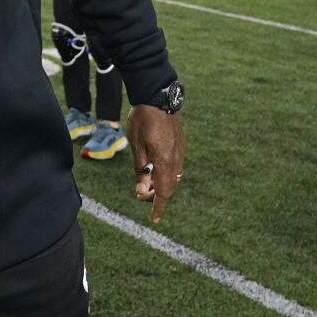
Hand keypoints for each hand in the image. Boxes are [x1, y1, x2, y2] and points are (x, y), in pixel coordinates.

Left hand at [127, 104, 184, 223]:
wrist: (158, 97)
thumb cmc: (142, 119)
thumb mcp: (136, 145)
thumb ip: (140, 169)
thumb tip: (142, 190)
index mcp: (165, 161)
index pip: (163, 192)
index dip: (158, 207)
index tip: (154, 219)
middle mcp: (177, 160)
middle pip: (169, 187)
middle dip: (156, 195)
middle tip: (140, 194)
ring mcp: (181, 153)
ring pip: (173, 178)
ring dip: (160, 184)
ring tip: (145, 182)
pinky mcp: (180, 146)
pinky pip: (175, 167)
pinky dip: (165, 174)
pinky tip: (154, 169)